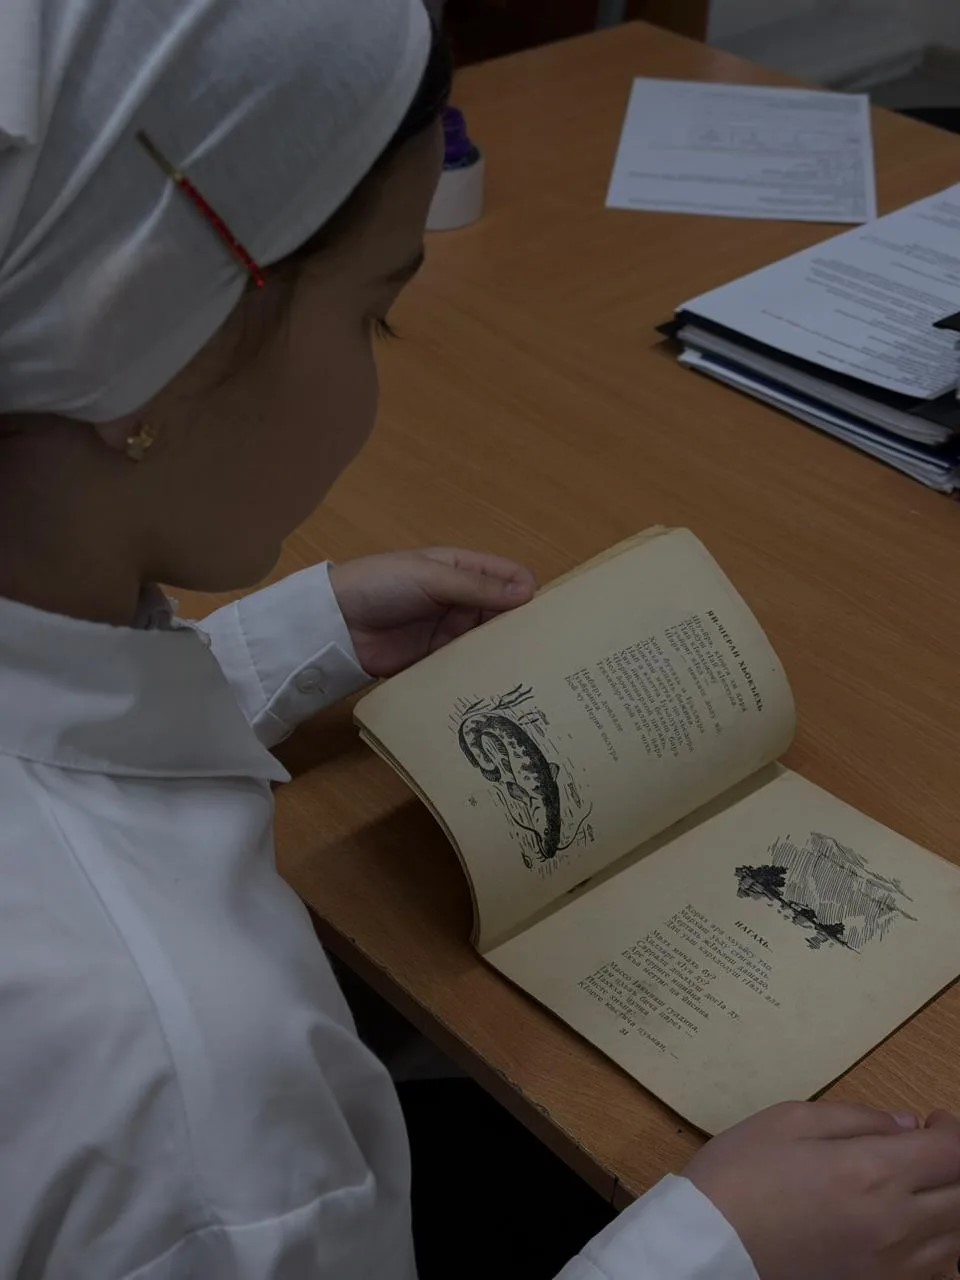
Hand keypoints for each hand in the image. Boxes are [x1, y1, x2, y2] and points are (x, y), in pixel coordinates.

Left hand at [329, 548, 536, 677]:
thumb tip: (529, 592)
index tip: (549, 620)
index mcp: (464, 570)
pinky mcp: (436, 661)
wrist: (334, 622)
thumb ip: (478, 586)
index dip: (530, 595)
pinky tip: (499, 689)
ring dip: (505, 655)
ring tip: (532, 676)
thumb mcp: (431, 577)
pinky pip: (466, 667)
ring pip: (489, 643)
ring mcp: (450, 632)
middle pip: (505, 614)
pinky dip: (481, 674)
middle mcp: (463, 600)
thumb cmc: (382, 585)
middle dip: (524, 630)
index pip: (511, 579)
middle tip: (550, 655)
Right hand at [684, 1102, 959, 1279]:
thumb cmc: (741, 1173)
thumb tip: (905, 1126)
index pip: (952, 1152)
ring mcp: (892, 1266)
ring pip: (958, 1238)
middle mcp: (895, 1223)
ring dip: (950, 1205)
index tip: (932, 1120)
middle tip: (929, 1149)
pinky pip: (936, 1270)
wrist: (711, 1245)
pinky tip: (911, 1227)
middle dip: (954, 1164)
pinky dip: (940, 1246)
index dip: (952, 1128)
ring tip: (921, 1186)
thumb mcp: (790, 1119)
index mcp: (872, 1171)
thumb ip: (856, 1118)